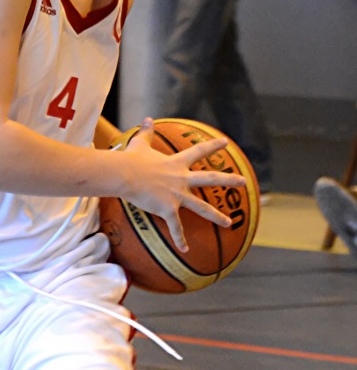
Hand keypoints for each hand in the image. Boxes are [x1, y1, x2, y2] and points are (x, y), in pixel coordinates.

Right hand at [120, 118, 245, 251]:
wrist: (125, 175)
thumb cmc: (131, 160)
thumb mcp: (140, 144)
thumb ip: (147, 132)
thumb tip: (146, 119)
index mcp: (177, 164)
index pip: (199, 152)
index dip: (213, 146)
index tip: (226, 143)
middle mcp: (182, 179)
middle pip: (211, 179)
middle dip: (229, 180)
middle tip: (244, 182)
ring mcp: (177, 195)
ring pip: (202, 207)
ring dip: (217, 216)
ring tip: (230, 223)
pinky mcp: (168, 209)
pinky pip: (176, 227)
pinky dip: (180, 239)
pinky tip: (186, 250)